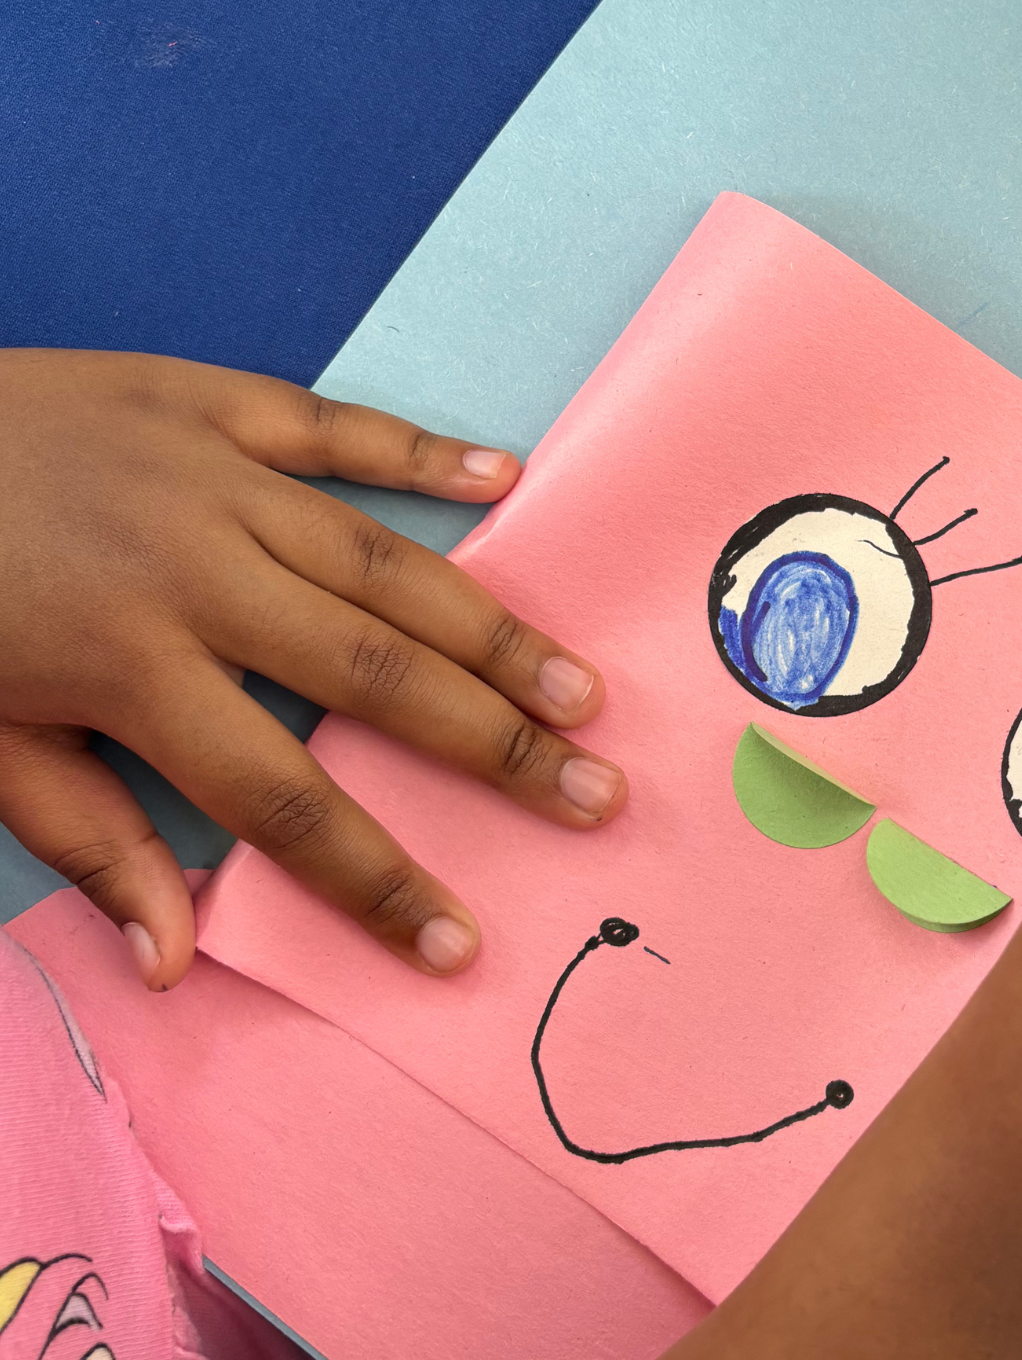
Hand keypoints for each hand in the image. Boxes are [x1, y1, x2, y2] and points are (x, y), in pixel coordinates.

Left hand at [0, 351, 626, 988]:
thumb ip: (88, 838)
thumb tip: (172, 959)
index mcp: (130, 668)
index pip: (281, 799)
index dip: (375, 879)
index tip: (457, 944)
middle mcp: (193, 572)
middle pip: (370, 675)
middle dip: (492, 746)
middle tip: (596, 795)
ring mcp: (208, 475)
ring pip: (378, 559)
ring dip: (488, 626)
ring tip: (579, 684)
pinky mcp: (204, 400)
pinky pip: (332, 424)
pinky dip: (420, 446)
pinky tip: (508, 467)